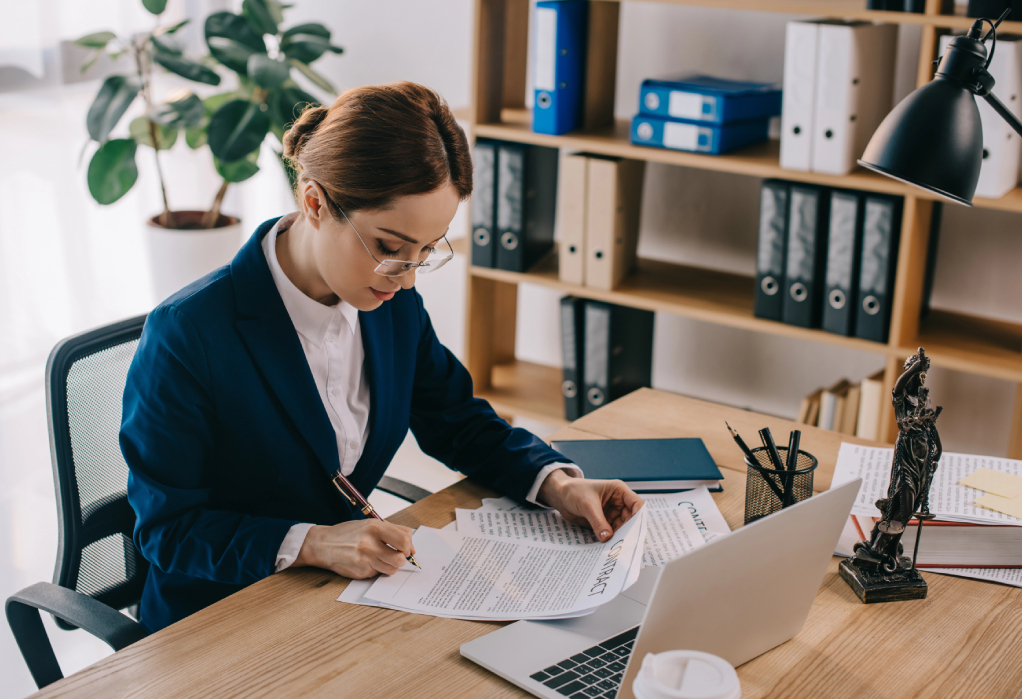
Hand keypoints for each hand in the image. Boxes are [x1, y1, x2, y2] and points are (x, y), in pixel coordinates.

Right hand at [294, 519, 415, 577]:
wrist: (323, 544)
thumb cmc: (349, 533)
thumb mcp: (370, 524)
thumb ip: (393, 532)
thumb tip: (411, 548)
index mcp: (374, 527)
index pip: (404, 539)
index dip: (408, 546)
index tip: (406, 548)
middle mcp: (370, 544)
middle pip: (400, 558)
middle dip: (401, 559)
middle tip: (395, 555)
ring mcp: (365, 560)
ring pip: (392, 569)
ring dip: (391, 565)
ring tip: (381, 558)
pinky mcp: (361, 572)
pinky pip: (378, 574)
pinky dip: (377, 569)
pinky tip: (367, 562)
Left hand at [537, 469, 644, 541]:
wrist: (560, 496)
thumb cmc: (574, 491)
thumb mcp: (587, 505)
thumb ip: (598, 522)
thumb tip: (608, 538)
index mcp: (619, 491)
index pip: (636, 504)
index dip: (639, 517)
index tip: (636, 531)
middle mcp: (618, 502)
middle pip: (631, 519)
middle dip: (629, 531)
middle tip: (625, 545)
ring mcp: (612, 513)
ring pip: (622, 527)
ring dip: (620, 537)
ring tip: (616, 548)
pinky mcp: (604, 522)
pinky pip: (612, 532)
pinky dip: (611, 539)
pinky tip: (609, 547)